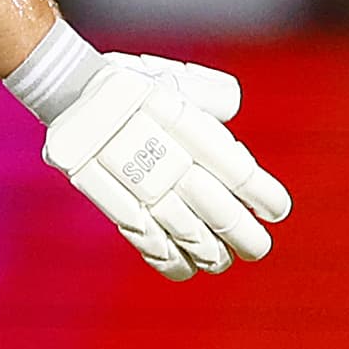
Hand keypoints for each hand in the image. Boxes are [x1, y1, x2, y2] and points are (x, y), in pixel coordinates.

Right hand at [35, 49, 292, 279]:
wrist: (71, 91)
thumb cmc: (129, 83)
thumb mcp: (178, 80)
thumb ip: (212, 97)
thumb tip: (233, 108)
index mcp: (192, 128)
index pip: (239, 172)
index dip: (262, 196)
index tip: (277, 211)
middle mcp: (171, 162)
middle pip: (218, 210)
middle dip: (243, 235)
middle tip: (258, 249)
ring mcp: (142, 187)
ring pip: (186, 232)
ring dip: (210, 252)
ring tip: (224, 261)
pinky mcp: (114, 203)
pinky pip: (146, 240)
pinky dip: (168, 259)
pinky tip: (185, 268)